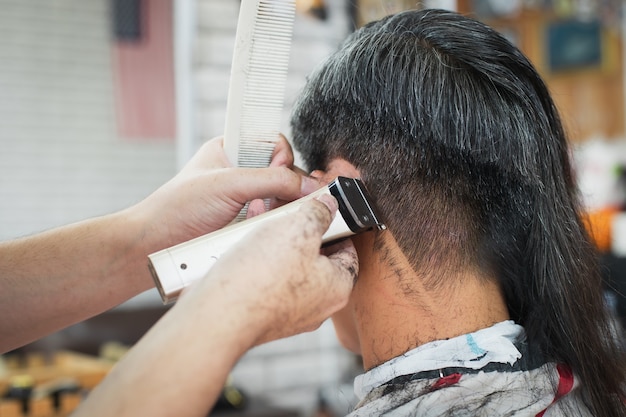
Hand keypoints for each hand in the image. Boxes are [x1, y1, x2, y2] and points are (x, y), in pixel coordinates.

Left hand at [130, 136, 320, 249]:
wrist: (157, 244)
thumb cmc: (179, 206)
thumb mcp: (229, 184)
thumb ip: (272, 180)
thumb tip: (309, 186)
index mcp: (232, 149)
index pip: (273, 142)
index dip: (282, 155)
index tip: (282, 169)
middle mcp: (241, 172)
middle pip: (283, 171)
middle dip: (286, 185)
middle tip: (284, 197)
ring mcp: (246, 198)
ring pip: (281, 196)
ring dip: (280, 206)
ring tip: (264, 213)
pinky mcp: (247, 223)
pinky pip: (273, 218)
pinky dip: (273, 222)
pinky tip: (259, 225)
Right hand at [184, 194, 358, 345]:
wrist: (219, 315)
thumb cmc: (263, 277)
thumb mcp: (299, 228)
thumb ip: (319, 213)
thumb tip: (327, 206)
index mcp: (337, 288)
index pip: (348, 253)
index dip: (337, 228)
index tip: (323, 213)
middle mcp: (317, 306)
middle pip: (317, 261)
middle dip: (301, 234)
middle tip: (288, 217)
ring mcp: (289, 314)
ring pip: (289, 270)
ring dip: (277, 246)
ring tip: (261, 228)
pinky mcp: (262, 316)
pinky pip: (267, 283)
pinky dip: (258, 264)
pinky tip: (243, 248)